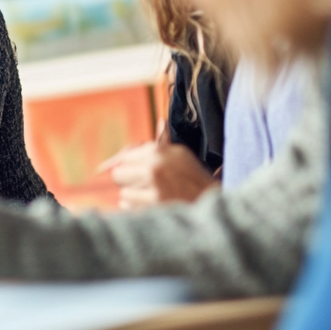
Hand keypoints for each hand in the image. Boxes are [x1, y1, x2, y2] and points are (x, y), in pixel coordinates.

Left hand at [99, 140, 217, 208]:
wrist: (213, 204)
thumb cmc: (195, 179)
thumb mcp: (182, 155)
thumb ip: (163, 141)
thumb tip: (161, 122)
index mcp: (159, 151)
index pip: (124, 157)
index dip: (120, 165)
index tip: (117, 171)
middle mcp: (155, 167)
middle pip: (118, 174)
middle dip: (127, 180)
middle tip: (141, 184)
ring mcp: (155, 189)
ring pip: (123, 193)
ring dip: (133, 196)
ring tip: (152, 196)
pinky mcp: (155, 207)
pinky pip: (129, 207)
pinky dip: (136, 208)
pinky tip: (153, 205)